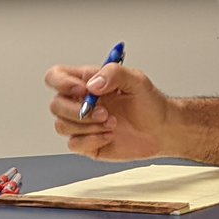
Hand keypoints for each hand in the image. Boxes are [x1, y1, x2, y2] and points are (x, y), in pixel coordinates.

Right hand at [45, 62, 170, 160]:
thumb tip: (91, 85)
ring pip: (62, 125)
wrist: (162, 130)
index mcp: (87, 81)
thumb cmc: (150, 103)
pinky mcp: (87, 143)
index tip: (82, 90)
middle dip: (78, 111)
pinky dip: (92, 140)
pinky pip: (74, 144)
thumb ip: (113, 74)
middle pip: (56, 105)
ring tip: (113, 123)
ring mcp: (82, 124)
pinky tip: (110, 136)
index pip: (56, 76)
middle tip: (104, 112)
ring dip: (88, 126)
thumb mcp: (137, 80)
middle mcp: (81, 102)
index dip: (61, 82)